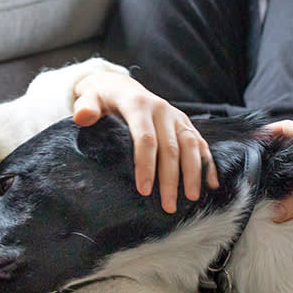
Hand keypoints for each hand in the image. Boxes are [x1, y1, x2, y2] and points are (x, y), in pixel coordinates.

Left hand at [73, 71, 218, 212]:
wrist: (121, 86)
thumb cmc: (103, 100)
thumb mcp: (89, 99)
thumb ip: (86, 107)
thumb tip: (83, 116)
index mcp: (138, 104)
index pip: (145, 138)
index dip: (145, 164)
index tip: (143, 190)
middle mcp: (161, 109)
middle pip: (170, 148)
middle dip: (170, 179)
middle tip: (167, 206)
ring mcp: (176, 116)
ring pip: (190, 145)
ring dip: (192, 173)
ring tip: (190, 198)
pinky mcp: (185, 123)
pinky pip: (200, 143)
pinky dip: (207, 163)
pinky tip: (210, 183)